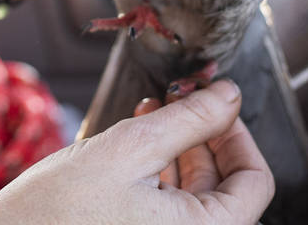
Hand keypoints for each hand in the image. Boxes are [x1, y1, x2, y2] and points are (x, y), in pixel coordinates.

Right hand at [0, 81, 273, 224]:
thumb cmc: (52, 214)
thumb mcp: (128, 150)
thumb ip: (188, 120)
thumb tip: (228, 93)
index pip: (254, 181)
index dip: (236, 132)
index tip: (211, 101)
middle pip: (224, 187)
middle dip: (201, 135)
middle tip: (175, 97)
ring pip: (193, 196)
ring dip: (177, 149)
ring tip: (149, 112)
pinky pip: (166, 209)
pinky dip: (158, 172)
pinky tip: (135, 141)